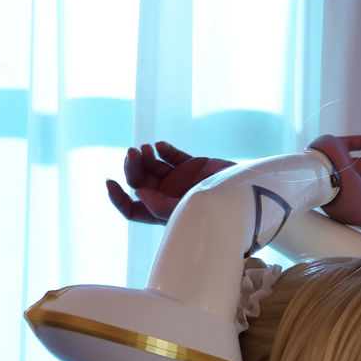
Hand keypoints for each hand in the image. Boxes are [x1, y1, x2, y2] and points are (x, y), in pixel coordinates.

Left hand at [106, 141, 230, 225]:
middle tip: (134, 153)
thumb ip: (160, 207)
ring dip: (145, 156)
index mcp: (162, 214)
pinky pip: (172, 155)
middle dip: (132, 168)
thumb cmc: (218, 212)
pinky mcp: (193, 166)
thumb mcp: (186, 213)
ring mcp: (180, 181)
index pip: (132, 210)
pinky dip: (163, 149)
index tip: (110, 182)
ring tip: (147, 148)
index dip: (118, 198)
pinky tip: (160, 146)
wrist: (250, 197)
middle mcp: (168, 197)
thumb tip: (138, 193)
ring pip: (152, 166)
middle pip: (139, 182)